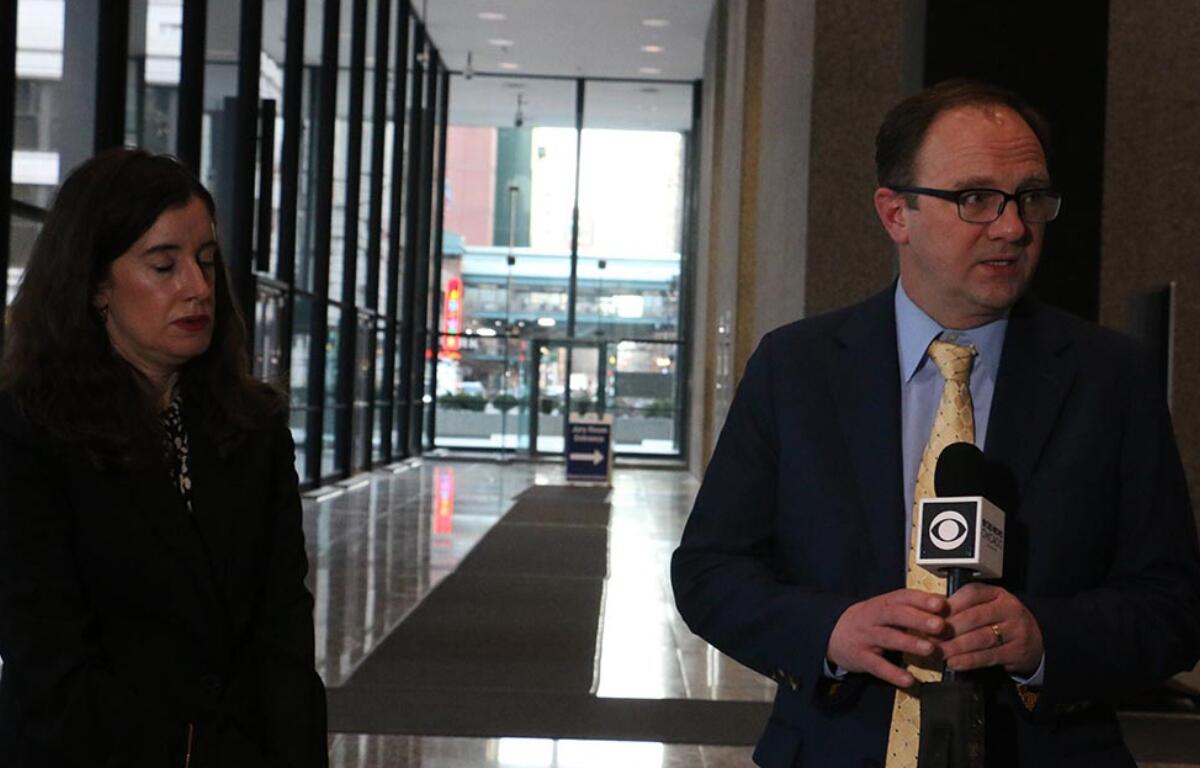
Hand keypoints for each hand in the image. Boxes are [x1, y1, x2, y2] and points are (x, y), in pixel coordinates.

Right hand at [827, 589, 947, 687]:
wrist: (831, 632)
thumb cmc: (868, 621)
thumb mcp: (885, 609)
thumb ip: (911, 608)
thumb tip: (943, 605)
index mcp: (883, 603)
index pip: (902, 597)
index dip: (921, 600)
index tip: (940, 604)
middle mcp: (874, 617)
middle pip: (895, 615)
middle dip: (918, 619)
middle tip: (939, 625)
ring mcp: (866, 637)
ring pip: (887, 638)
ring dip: (909, 643)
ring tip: (929, 649)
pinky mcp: (860, 657)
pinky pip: (877, 666)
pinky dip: (893, 673)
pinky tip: (908, 680)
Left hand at [939, 583, 1042, 675]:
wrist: (1035, 641)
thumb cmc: (1001, 621)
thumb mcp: (987, 607)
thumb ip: (963, 607)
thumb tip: (929, 611)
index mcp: (997, 594)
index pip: (971, 594)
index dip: (949, 605)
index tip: (929, 616)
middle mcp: (1009, 608)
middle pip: (974, 617)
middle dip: (948, 629)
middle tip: (929, 638)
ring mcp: (1016, 630)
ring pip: (980, 638)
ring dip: (956, 646)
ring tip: (940, 652)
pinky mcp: (1017, 651)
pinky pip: (989, 656)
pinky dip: (969, 661)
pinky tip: (954, 663)